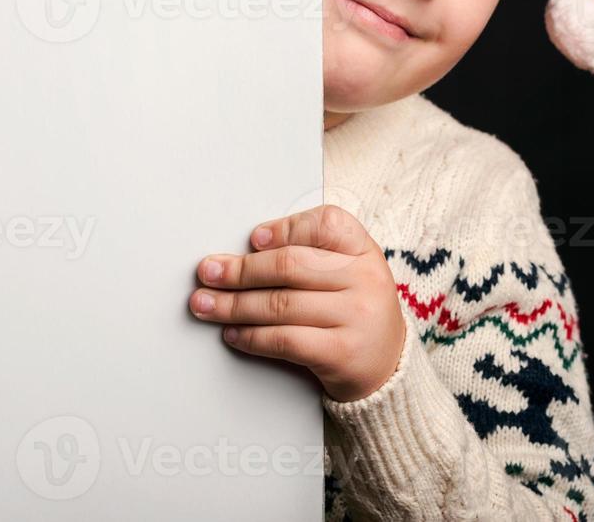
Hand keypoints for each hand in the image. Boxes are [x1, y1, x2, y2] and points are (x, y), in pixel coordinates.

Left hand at [187, 204, 407, 402]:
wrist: (388, 368)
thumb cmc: (356, 312)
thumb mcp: (349, 272)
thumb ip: (311, 255)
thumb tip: (249, 251)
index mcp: (364, 251)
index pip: (324, 224)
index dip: (285, 229)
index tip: (252, 239)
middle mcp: (364, 279)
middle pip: (290, 266)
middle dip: (240, 270)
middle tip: (208, 272)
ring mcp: (355, 316)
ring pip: (280, 304)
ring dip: (234, 305)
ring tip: (205, 304)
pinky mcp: (341, 352)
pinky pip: (284, 339)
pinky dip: (251, 336)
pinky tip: (233, 333)